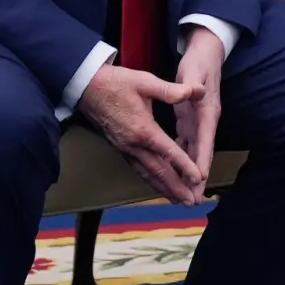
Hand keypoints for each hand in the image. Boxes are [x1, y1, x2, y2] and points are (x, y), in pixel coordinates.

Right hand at [79, 65, 206, 205]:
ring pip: (147, 174)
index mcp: (143, 129)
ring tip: (178, 200)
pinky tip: (158, 184)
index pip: (168, 152)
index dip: (184, 166)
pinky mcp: (120, 148)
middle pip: (157, 171)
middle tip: (191, 202)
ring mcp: (125, 149)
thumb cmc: (116, 83)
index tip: (198, 178)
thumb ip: (171, 90)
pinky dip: (150, 180)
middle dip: (175, 188)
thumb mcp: (145, 82)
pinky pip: (138, 169)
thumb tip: (197, 91)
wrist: (86, 87)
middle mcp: (133, 145)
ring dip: (163, 188)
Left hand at [175, 27, 224, 199]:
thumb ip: (192, 84)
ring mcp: (199, 123)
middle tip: (193, 200)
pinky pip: (187, 146)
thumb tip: (196, 92)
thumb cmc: (199, 62)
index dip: (201, 160)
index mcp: (207, 112)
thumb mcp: (194, 71)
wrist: (206, 53)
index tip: (198, 179)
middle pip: (202, 154)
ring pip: (195, 153)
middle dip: (198, 178)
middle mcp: (206, 122)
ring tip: (186, 196)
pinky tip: (176, 174)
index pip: (205, 140)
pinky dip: (183, 161)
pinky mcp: (191, 122)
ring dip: (190, 175)